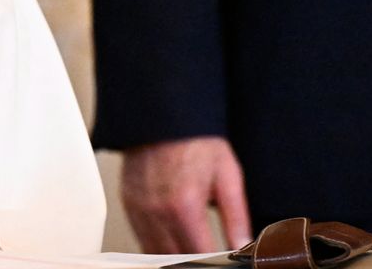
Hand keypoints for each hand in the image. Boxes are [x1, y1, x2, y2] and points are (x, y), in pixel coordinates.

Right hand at [121, 136, 251, 252]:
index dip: (215, 263)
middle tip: (209, 256)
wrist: (163, 116)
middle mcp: (157, 211)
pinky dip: (155, 245)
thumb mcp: (228, 175)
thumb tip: (243, 246)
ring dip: (174, 257)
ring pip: (155, 253)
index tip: (224, 261)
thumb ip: (236, 217)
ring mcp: (139, 209)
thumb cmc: (196, 141)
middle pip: (176, 259)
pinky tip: (171, 238)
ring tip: (191, 250)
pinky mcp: (128, 204)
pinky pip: (140, 238)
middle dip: (195, 261)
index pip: (201, 255)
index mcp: (185, 206)